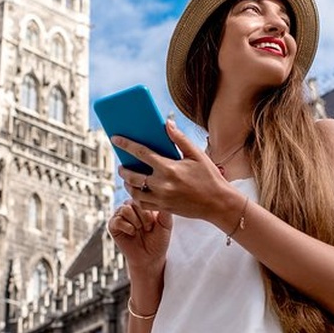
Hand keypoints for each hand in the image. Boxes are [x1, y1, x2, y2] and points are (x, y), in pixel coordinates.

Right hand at [107, 199, 171, 281]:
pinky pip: (117, 220)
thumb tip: (162, 196)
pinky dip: (127, 227)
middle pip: (134, 202)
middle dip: (145, 217)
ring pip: (125, 209)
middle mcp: (130, 207)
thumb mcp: (166, 224)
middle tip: (148, 228)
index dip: (151, 210)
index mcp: (143, 204)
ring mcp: (120, 215)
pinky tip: (132, 233)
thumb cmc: (159, 240)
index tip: (155, 222)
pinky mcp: (113, 225)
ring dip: (136, 222)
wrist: (150, 257)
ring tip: (140, 230)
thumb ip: (165, 210)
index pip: (144, 196)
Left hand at [113, 120, 238, 220]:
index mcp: (169, 168)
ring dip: (128, 185)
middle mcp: (162, 184)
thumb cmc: (209, 177)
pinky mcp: (163, 209)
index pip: (141, 153)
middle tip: (122, 165)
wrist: (218, 203)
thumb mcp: (197, 155)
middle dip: (123, 169)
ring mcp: (161, 198)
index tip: (115, 138)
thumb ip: (179, 139)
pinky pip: (142, 204)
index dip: (126, 144)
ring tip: (128, 179)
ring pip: (134, 192)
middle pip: (132, 175)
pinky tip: (138, 192)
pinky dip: (137, 198)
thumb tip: (167, 123)